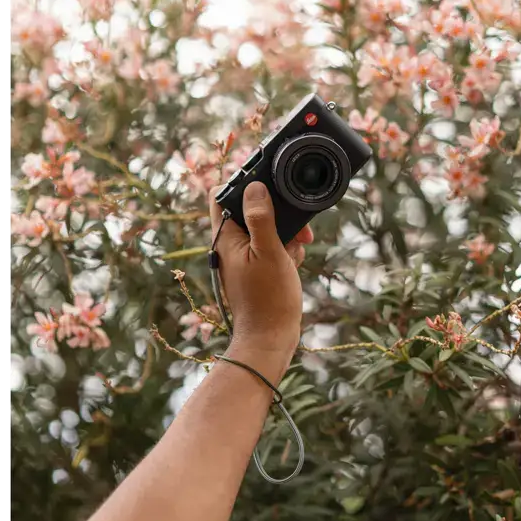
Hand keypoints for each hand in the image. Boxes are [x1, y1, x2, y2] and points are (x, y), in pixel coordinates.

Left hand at [208, 181, 312, 353]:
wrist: (270, 337)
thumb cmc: (268, 298)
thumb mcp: (268, 252)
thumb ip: (260, 217)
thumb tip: (254, 186)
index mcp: (225, 236)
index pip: (222, 194)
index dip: (242, 182)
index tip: (268, 184)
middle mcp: (231, 243)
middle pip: (251, 208)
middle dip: (277, 212)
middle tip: (297, 228)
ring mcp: (244, 256)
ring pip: (266, 227)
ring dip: (286, 232)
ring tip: (297, 248)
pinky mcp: (257, 267)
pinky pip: (272, 246)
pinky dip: (285, 249)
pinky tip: (293, 261)